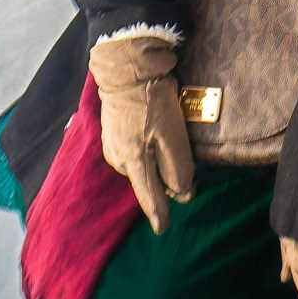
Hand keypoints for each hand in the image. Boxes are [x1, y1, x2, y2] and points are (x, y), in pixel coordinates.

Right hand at [89, 34, 193, 233]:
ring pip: (141, 165)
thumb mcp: (172, 137)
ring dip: (156, 165)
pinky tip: (155, 139)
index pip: (149, 196)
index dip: (159, 213)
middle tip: (185, 182)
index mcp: (133, 163)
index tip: (163, 229)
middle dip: (163, 185)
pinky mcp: (113, 131)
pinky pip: (134, 151)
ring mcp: (112, 145)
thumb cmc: (152, 102)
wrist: (127, 69)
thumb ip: (177, 169)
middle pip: (146, 181)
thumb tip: (182, 193)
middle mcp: (119, 159)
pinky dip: (147, 152)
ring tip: (171, 153)